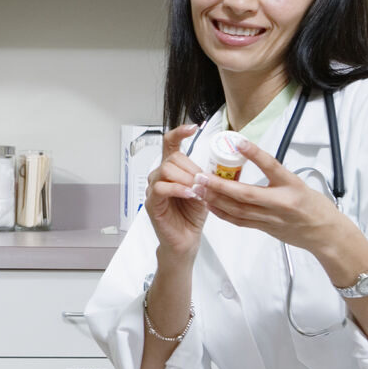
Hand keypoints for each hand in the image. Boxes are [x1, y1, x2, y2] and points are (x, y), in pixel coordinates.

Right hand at [145, 124, 206, 257]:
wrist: (186, 240)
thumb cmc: (192, 216)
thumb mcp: (204, 191)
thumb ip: (205, 176)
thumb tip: (215, 167)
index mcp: (173, 170)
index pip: (170, 145)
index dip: (179, 133)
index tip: (192, 128)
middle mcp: (160, 176)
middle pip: (172, 158)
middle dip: (191, 168)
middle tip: (203, 182)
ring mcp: (154, 189)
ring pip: (165, 170)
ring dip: (185, 178)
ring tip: (197, 190)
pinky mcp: (152, 203)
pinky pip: (160, 188)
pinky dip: (177, 189)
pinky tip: (189, 194)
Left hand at [191, 139, 344, 251]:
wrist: (326, 234)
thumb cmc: (315, 207)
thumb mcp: (299, 183)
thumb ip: (276, 174)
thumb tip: (254, 156)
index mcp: (292, 186)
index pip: (272, 166)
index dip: (254, 154)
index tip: (238, 142)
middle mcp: (280, 203)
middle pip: (245, 194)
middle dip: (219, 185)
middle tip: (201, 175)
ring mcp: (271, 218)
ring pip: (238, 209)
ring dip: (215, 199)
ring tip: (198, 188)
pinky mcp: (265, 228)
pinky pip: (239, 221)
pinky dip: (222, 212)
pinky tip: (210, 204)